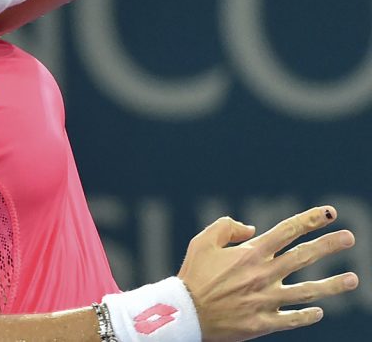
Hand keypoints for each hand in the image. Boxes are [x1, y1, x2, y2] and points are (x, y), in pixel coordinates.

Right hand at [177, 205, 357, 341]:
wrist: (183, 313)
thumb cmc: (192, 275)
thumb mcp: (201, 242)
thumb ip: (226, 227)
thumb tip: (253, 228)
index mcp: (250, 253)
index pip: (287, 230)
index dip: (310, 219)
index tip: (329, 213)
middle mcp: (263, 274)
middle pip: (304, 256)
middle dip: (329, 245)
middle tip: (350, 237)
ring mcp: (266, 299)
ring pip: (307, 291)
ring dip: (332, 285)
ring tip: (353, 279)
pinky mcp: (263, 322)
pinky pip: (292, 319)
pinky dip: (307, 315)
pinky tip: (319, 311)